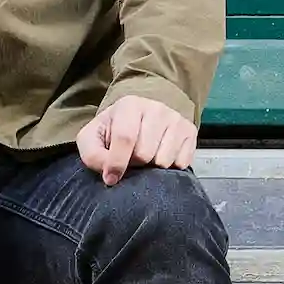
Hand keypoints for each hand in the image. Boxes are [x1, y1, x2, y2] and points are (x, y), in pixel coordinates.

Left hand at [78, 97, 197, 185]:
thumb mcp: (93, 139)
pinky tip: (161, 156)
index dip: (117, 163)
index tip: (111, 178)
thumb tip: (111, 175)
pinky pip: (181, 162)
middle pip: (145, 153)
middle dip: (135, 164)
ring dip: (152, 167)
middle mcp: (157, 109)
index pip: (125, 138)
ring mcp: (176, 120)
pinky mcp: (190, 132)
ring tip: (146, 157)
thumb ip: (93, 156)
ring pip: (164, 161)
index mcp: (130, 105)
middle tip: (131, 158)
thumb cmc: (114, 130)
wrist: (141, 117)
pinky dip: (170, 167)